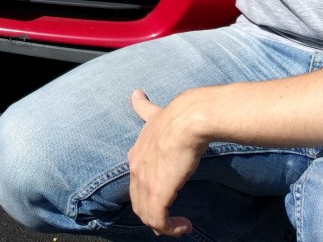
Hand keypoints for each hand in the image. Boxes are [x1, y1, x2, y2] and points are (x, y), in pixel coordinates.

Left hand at [128, 89, 204, 236]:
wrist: (187, 120)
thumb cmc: (176, 117)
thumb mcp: (154, 113)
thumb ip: (144, 108)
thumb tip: (135, 94)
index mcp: (135, 154)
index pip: (135, 183)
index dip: (147, 195)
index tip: (165, 200)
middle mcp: (135, 169)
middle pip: (139, 202)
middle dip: (154, 214)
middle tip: (171, 220)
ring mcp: (144, 182)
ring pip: (147, 215)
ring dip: (164, 225)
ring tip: (179, 226)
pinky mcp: (157, 193)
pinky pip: (158, 220)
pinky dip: (170, 228)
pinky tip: (184, 225)